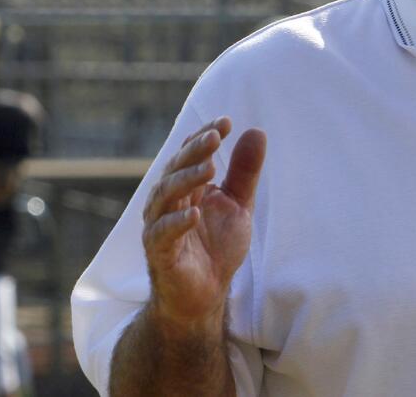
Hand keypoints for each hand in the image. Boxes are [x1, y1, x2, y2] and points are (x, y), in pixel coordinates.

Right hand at [141, 117, 265, 330]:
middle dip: (195, 150)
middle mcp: (167, 200)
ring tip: (210, 169)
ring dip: (186, 179)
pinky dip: (177, 222)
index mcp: (185, 186)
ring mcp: (160, 225)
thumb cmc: (217, 247)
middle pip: (176, 168)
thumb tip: (256, 131)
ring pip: (165, 195)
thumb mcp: (238, 205)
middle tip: (216, 137)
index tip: (226, 122)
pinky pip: (163, 233)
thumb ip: (244, 172)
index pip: (189, 152)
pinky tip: (194, 213)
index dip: (205, 135)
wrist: (205, 295)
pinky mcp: (159, 252)